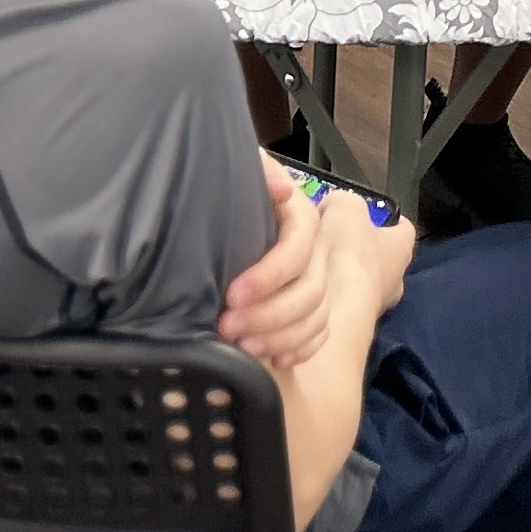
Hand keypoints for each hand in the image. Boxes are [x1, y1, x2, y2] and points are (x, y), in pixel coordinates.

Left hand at [217, 159, 332, 370]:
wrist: (210, 213)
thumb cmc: (219, 191)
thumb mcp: (235, 172)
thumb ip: (257, 171)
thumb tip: (283, 190)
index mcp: (297, 217)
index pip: (299, 247)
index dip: (270, 275)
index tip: (232, 295)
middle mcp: (311, 250)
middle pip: (311, 288)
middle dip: (269, 314)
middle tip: (226, 328)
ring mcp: (313, 280)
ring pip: (317, 314)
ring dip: (282, 336)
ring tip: (243, 348)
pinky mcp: (308, 307)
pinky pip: (320, 333)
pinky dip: (301, 349)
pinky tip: (275, 360)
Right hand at [325, 180, 420, 315]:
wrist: (334, 310)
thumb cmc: (348, 253)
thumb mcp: (344, 207)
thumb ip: (344, 202)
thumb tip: (335, 208)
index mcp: (402, 248)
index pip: (403, 228)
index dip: (385, 218)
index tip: (366, 214)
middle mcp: (396, 279)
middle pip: (383, 258)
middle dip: (362, 250)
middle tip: (335, 240)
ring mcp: (376, 306)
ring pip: (363, 284)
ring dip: (345, 276)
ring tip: (317, 266)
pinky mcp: (355, 324)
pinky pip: (346, 303)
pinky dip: (332, 297)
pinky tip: (310, 290)